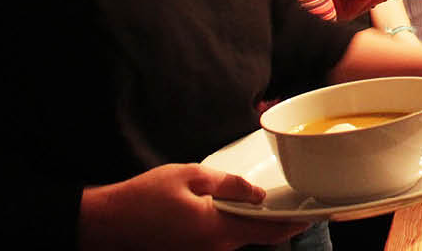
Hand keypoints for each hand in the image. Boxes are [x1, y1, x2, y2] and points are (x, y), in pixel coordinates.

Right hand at [78, 164, 306, 250]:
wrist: (107, 222)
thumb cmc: (144, 197)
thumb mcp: (191, 177)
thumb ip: (229, 185)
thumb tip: (257, 194)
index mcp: (216, 229)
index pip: (267, 232)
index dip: (293, 224)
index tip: (314, 216)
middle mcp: (213, 247)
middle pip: (256, 236)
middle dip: (278, 223)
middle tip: (298, 205)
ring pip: (239, 237)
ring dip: (257, 224)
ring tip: (274, 204)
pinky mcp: (191, 248)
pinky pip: (222, 237)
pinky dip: (236, 225)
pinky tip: (241, 209)